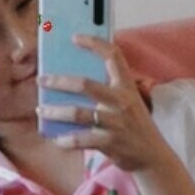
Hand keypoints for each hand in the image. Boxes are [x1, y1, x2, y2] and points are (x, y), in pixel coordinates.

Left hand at [37, 37, 166, 172]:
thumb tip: (72, 81)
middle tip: (41, 80)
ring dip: (54, 111)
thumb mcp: (128, 102)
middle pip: (85, 85)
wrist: (153, 156)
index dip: (94, 43)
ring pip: (77, 114)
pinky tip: (56, 138)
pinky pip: (80, 139)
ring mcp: (116, 123)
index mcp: (126, 87)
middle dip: (59, 81)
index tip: (75, 37)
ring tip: (41, 109)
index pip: (113, 56)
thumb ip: (109, 90)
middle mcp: (122, 101)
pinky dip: (65, 139)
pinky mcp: (110, 143)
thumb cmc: (135, 126)